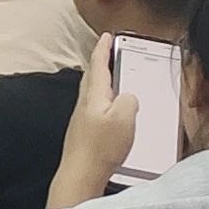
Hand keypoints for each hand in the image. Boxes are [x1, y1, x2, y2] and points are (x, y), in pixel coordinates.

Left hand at [48, 48, 139, 208]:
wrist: (80, 173)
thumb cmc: (101, 146)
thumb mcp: (124, 118)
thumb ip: (129, 100)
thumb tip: (127, 96)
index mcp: (93, 95)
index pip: (97, 65)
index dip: (103, 49)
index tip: (107, 36)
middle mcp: (84, 103)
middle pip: (93, 77)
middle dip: (102, 63)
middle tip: (112, 53)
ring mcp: (82, 118)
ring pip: (93, 92)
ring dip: (104, 81)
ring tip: (117, 78)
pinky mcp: (85, 131)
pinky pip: (97, 107)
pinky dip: (106, 100)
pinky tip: (113, 110)